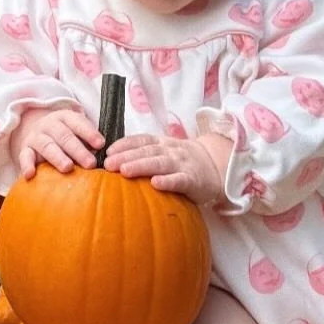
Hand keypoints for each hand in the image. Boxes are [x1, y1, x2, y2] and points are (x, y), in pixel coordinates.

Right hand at [11, 105, 103, 178]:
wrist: (39, 132)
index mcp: (65, 117)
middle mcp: (49, 124)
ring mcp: (36, 136)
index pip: (78, 122)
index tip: (101, 144)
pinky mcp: (25, 149)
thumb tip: (109, 156)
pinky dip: (26, 165)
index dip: (89, 133)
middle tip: (91, 163)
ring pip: (47, 145)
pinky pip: (24, 156)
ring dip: (57, 157)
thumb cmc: (67, 136)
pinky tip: (30, 175)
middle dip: (78, 150)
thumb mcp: (77, 132)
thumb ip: (90, 142)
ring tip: (68, 168)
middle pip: (64, 135)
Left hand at [103, 132, 231, 204]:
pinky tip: (155, 184)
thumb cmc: (182, 163)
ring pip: (160, 163)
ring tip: (124, 171)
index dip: (124, 144)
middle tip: (107, 164)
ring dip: (141, 166)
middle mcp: (171, 151)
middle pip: (147, 151)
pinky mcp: (193, 180)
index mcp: (162, 144)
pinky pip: (180, 180)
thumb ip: (145, 155)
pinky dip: (168, 181)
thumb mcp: (165, 153)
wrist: (216, 167)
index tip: (107, 151)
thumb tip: (113, 162)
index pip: (141, 140)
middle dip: (126, 156)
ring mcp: (182, 164)